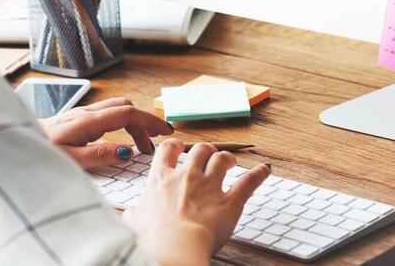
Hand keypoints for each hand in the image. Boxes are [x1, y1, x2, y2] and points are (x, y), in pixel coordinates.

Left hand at [38, 97, 172, 168]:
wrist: (15, 143)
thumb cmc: (39, 153)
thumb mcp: (69, 160)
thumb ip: (99, 155)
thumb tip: (127, 151)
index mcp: (87, 121)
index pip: (128, 113)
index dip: (149, 121)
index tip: (166, 132)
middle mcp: (86, 113)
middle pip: (125, 108)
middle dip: (144, 123)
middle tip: (154, 145)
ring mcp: (80, 114)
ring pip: (116, 109)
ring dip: (133, 123)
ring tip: (140, 146)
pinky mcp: (76, 119)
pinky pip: (106, 115)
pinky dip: (121, 124)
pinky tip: (119, 140)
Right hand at [124, 139, 270, 265]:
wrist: (173, 249)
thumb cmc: (152, 240)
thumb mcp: (135, 224)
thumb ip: (134, 216)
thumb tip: (128, 216)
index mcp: (161, 180)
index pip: (168, 150)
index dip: (175, 146)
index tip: (179, 148)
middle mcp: (186, 176)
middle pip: (199, 149)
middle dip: (205, 150)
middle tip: (208, 156)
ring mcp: (209, 187)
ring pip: (222, 159)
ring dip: (228, 158)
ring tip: (231, 161)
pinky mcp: (229, 202)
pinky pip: (248, 183)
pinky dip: (259, 175)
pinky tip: (265, 170)